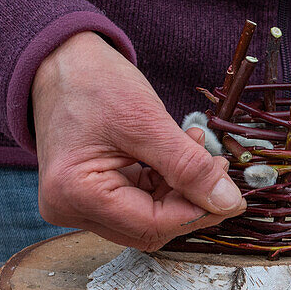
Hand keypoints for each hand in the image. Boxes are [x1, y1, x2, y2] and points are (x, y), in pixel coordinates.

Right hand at [32, 32, 244, 251]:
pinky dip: (163, 185)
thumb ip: (188, 166)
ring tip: (195, 148)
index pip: (150, 225)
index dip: (196, 212)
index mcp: (74, 193)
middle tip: (216, 169)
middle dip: (189, 203)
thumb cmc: (91, 81)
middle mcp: (69, 208)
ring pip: (146, 219)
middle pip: (148, 229)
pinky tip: (177, 155)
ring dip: (178, 192)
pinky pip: (136, 204)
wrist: (60, 60)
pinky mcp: (89, 196)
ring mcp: (77, 204)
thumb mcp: (146, 121)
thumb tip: (228, 202)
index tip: (230, 194)